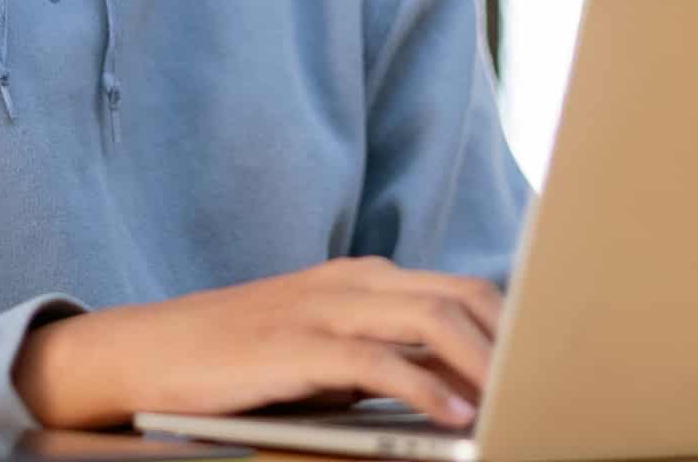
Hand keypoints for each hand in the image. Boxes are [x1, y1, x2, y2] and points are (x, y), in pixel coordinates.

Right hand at [11, 256, 502, 430]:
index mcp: (369, 278)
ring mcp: (327, 308)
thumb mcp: (326, 350)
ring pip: (433, 321)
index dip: (513, 327)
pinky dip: (423, 389)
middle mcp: (357, 281)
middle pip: (465, 297)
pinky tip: (449, 419)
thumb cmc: (242, 359)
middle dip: (512, 344)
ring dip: (483, 366)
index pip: (466, 289)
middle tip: (543, 388)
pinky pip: (378, 362)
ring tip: (510, 405)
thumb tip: (458, 388)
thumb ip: (388, 357)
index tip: (547, 366)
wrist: (151, 352)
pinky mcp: (297, 345)